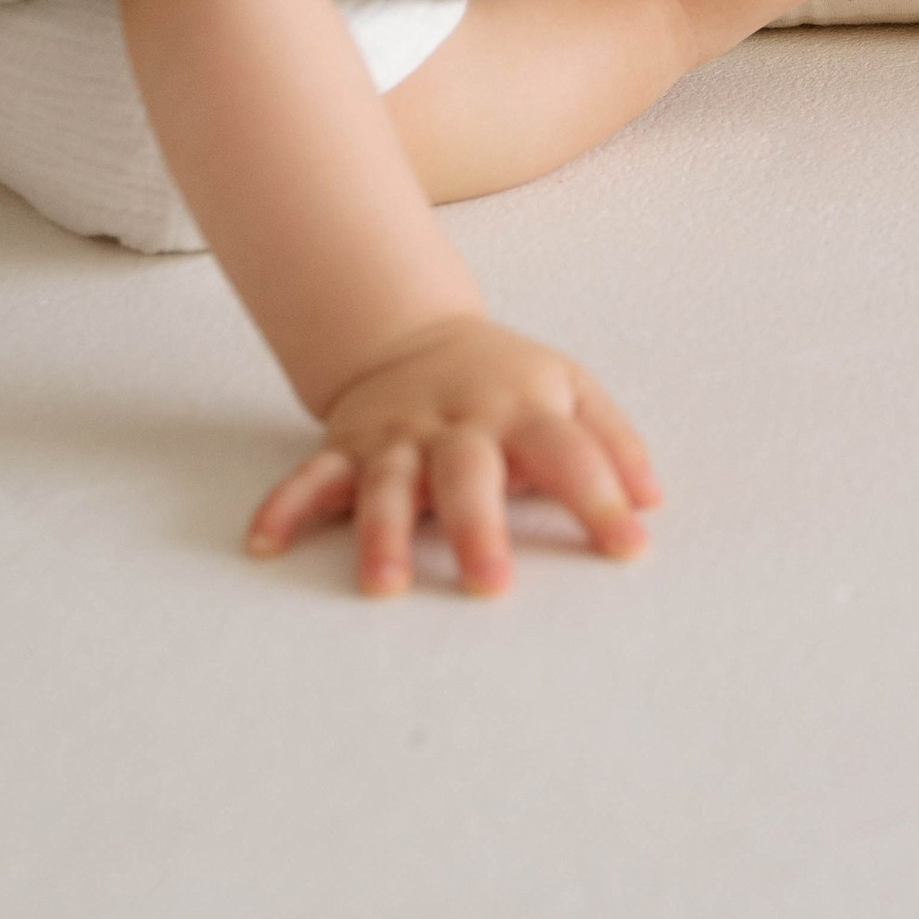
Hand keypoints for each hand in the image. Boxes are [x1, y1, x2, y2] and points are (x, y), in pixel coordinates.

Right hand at [250, 314, 660, 596]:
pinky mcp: (347, 447)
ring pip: (387, 483)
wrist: (413, 333)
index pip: (568, 451)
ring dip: (383, 532)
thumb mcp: (569, 389)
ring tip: (384, 585)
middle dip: (479, 526)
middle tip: (492, 585)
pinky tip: (264, 543)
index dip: (600, 495)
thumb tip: (653, 500)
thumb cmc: (505, 381)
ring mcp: (397, 434)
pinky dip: (285, 507)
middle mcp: (457, 422)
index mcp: (521, 407)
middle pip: (468, 471)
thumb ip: (612, 442)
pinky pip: (311, 477)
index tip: (630, 546)